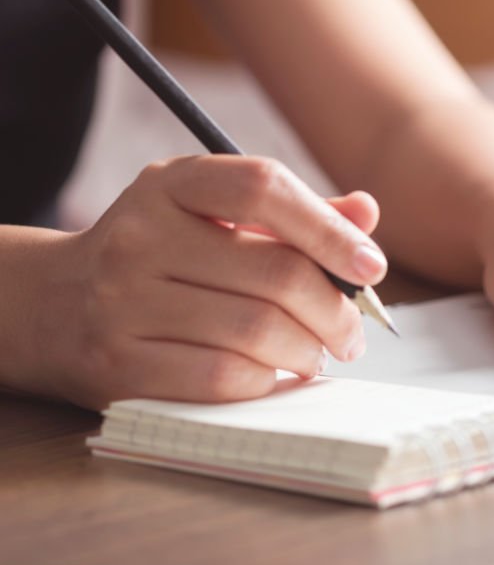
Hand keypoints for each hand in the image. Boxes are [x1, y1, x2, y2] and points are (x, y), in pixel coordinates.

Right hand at [38, 155, 386, 408]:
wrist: (51, 305)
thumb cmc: (159, 256)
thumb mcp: (212, 215)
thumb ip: (291, 214)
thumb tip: (366, 214)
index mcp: (171, 184)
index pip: (263, 187)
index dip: (330, 229)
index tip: (371, 266)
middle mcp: (141, 235)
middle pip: (275, 272)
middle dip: (335, 311)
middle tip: (351, 332)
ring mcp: (123, 301)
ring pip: (256, 331)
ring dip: (307, 350)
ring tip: (316, 353)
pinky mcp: (117, 364)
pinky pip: (222, 378)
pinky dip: (266, 381)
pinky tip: (274, 375)